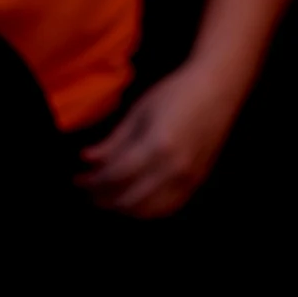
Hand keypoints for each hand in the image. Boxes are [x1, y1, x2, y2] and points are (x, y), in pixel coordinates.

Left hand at [76, 58, 243, 216]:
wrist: (218, 86)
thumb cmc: (177, 91)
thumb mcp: (139, 111)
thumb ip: (113, 140)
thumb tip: (86, 159)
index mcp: (157, 145)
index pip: (114, 177)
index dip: (91, 182)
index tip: (78, 179)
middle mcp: (174, 167)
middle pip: (128, 199)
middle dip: (102, 199)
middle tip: (88, 190)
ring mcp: (189, 176)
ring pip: (148, 210)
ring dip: (123, 207)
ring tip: (109, 195)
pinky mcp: (198, 179)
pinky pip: (168, 207)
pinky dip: (147, 210)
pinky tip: (136, 199)